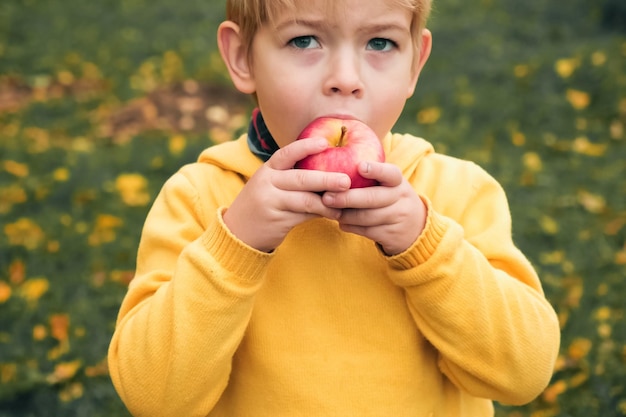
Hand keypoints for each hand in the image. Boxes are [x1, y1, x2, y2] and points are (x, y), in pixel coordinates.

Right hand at [223, 138, 351, 251]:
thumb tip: (328, 167)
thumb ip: (292, 176)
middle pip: (301, 178)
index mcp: (267, 170)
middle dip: (326, 178)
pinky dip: (321, 214)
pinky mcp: (277, 222)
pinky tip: (334, 214)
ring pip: (305, 200)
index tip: (325, 143)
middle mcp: (267, 184)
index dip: (305, 147)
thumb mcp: (270, 184)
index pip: (286, 153)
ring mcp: (271, 203)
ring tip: (344, 203)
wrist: (237, 232)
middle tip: (347, 180)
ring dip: (327, 202)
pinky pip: (304, 216)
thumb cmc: (263, 203)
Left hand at [322, 161, 426, 255]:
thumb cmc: (392, 199)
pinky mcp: (390, 235)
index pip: (390, 173)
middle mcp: (400, 199)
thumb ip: (371, 176)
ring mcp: (396, 218)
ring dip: (344, 215)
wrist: (416, 228)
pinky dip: (350, 226)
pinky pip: (366, 231)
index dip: (376, 170)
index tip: (360, 166)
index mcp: (398, 182)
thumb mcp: (390, 185)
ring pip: (366, 217)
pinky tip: (341, 222)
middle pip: (372, 198)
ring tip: (330, 210)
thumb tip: (336, 169)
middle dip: (347, 198)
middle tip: (327, 197)